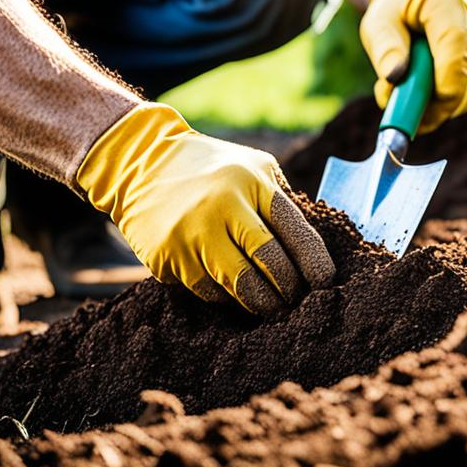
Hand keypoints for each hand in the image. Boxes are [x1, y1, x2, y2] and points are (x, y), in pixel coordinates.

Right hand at [76, 104, 334, 314]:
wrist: (141, 162)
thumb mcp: (253, 166)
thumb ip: (281, 200)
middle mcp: (223, 207)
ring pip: (239, 286)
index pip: (295, 231)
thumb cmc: (212, 167)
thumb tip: (311, 250)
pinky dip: (224, 294)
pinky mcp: (167, 256)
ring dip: (260, 301)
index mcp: (252, 183)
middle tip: (295, 301)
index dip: (315, 263)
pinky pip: (207, 290)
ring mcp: (192, 234)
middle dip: (289, 290)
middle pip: (270, 265)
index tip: (325, 283)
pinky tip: (229, 286)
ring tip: (270, 304)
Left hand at [360, 0, 466, 133]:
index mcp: (449, 4)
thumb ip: (385, 48)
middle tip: (401, 112)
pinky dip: (444, 102)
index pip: (458, 48)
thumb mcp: (376, 23)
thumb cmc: (392, 10)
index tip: (416, 108)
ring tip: (405, 92)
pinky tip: (420, 91)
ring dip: (439, 105)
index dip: (443, 84)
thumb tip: (395, 79)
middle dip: (438, 105)